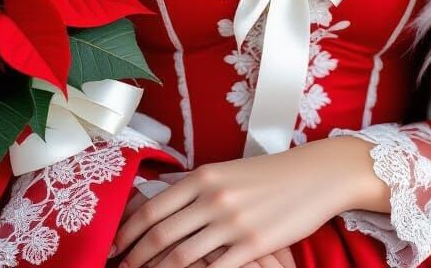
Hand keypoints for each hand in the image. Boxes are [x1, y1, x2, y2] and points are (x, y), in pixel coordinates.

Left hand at [111, 137, 379, 267]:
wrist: (315, 174)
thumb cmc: (271, 174)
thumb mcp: (229, 172)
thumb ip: (198, 187)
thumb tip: (165, 203)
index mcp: (204, 176)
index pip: (153, 208)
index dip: (127, 231)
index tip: (114, 246)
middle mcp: (213, 197)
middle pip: (160, 235)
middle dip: (135, 257)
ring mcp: (232, 222)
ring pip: (181, 257)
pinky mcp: (253, 245)